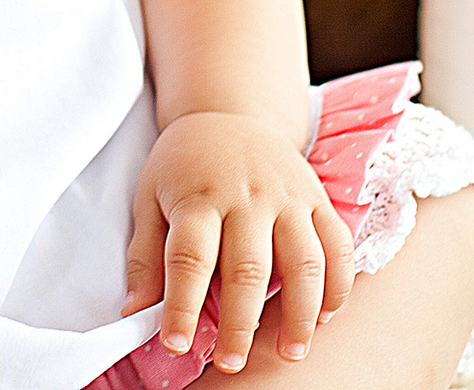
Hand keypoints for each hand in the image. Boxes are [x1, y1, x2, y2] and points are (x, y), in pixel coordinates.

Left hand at [123, 111, 353, 372]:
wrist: (227, 111)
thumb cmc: (183, 164)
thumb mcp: (149, 197)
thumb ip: (145, 255)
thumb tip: (135, 311)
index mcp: (197, 196)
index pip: (189, 257)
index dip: (182, 304)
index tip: (175, 343)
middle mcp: (246, 196)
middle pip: (248, 267)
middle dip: (241, 323)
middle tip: (232, 362)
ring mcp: (287, 196)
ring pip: (303, 260)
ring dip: (300, 312)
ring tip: (290, 352)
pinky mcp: (316, 197)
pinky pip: (337, 243)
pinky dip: (337, 283)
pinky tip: (325, 315)